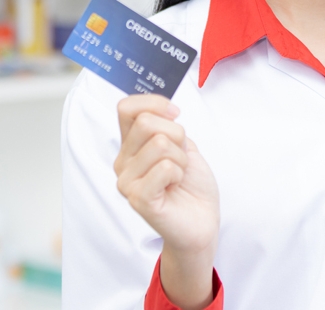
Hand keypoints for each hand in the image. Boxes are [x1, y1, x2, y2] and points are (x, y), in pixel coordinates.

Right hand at [114, 94, 219, 309]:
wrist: (202, 221)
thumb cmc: (191, 185)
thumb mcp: (182, 145)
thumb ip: (166, 126)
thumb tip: (162, 108)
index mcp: (130, 145)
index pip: (126, 108)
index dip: (155, 103)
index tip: (175, 115)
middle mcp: (123, 162)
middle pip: (146, 123)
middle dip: (177, 134)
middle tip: (181, 158)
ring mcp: (127, 182)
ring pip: (160, 144)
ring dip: (181, 158)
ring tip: (178, 176)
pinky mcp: (139, 200)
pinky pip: (164, 168)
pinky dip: (179, 173)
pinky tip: (175, 186)